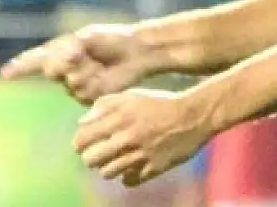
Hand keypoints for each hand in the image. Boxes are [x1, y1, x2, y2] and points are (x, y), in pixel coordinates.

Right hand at [0, 24, 153, 105]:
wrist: (135, 52)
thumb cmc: (111, 40)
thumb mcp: (87, 38)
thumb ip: (69, 49)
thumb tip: (61, 61)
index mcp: (59, 53)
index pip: (34, 61)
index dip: (20, 67)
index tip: (6, 74)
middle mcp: (63, 70)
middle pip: (51, 69)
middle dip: (65, 61)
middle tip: (81, 53)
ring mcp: (74, 85)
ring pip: (70, 82)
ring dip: (85, 70)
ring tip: (98, 63)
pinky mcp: (88, 97)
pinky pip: (83, 91)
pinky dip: (94, 80)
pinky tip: (104, 74)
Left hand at [74, 88, 211, 186]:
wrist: (195, 114)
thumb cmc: (161, 103)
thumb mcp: (132, 96)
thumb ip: (105, 105)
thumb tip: (82, 122)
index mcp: (119, 118)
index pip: (82, 140)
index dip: (80, 143)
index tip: (87, 142)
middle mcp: (128, 137)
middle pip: (91, 160)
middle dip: (92, 157)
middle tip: (102, 152)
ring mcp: (141, 154)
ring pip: (107, 173)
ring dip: (110, 167)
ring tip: (120, 159)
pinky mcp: (154, 167)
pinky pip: (129, 181)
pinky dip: (129, 176)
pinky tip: (135, 166)